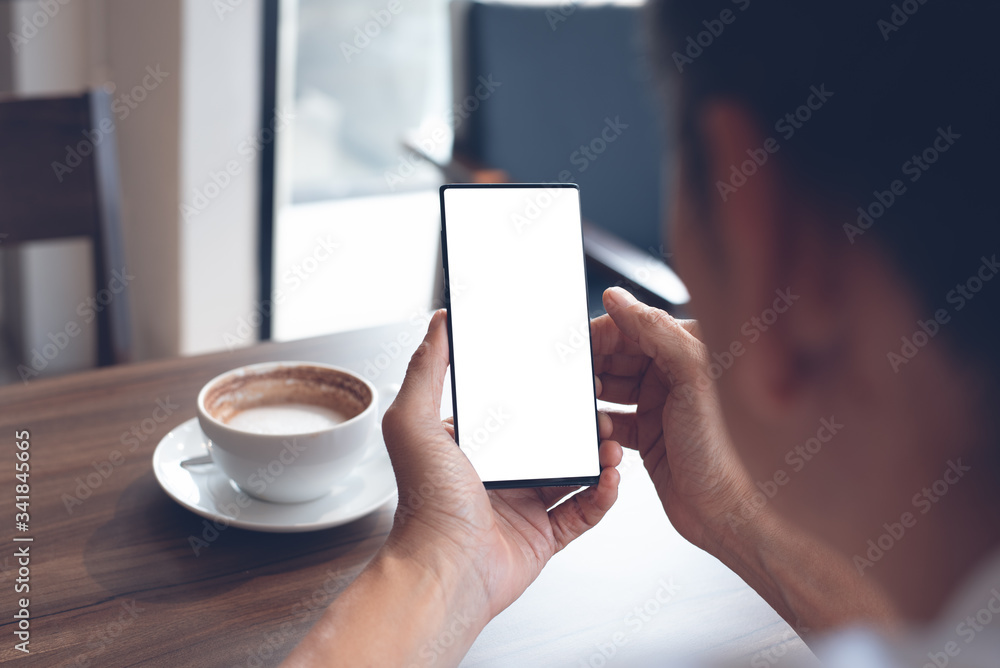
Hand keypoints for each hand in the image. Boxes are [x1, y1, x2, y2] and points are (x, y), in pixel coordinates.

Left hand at [285, 310, 621, 666]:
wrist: (445, 571)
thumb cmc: (426, 504)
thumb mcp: (414, 422)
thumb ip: (426, 369)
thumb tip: (438, 323)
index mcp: (470, 446)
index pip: (513, 409)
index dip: (543, 393)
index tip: (570, 376)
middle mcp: (497, 474)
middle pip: (550, 440)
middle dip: (581, 425)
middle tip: (600, 411)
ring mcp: (522, 506)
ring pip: (573, 473)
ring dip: (599, 456)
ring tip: (614, 443)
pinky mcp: (543, 537)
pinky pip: (583, 512)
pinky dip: (603, 495)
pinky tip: (612, 478)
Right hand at [592, 287, 753, 552]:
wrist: (731, 514)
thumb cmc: (727, 449)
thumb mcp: (691, 376)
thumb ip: (654, 330)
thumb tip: (617, 297)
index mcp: (691, 348)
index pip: (634, 326)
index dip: (601, 335)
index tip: (576, 348)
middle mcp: (676, 374)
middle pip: (617, 355)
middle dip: (594, 368)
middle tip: (576, 384)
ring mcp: (662, 405)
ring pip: (611, 388)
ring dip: (594, 399)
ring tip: (588, 411)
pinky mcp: (650, 436)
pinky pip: (612, 421)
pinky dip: (600, 427)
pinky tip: (600, 434)